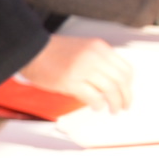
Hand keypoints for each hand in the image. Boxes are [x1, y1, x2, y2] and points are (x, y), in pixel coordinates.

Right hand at [13, 33, 135, 111]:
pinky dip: (98, 104)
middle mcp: (94, 57)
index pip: (125, 69)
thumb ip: (99, 60)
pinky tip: (96, 107)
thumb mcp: (83, 48)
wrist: (30, 50)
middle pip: (121, 81)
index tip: (126, 92)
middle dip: (125, 97)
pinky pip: (93, 97)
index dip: (129, 84)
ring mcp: (82, 69)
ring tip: (113, 109)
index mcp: (99, 48)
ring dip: (114, 103)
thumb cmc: (53, 51)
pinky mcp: (70, 81)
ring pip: (110, 90)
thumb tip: (112, 81)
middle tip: (124, 105)